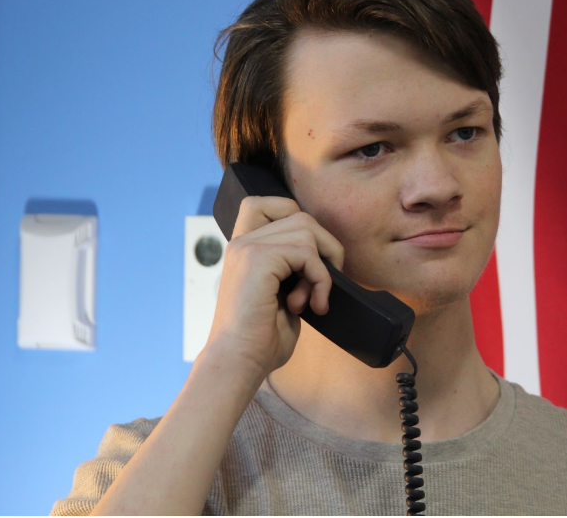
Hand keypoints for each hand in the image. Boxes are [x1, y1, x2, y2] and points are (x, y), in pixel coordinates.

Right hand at [205, 195, 344, 376]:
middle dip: (324, 247)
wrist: (239, 362)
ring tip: (310, 300)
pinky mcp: (258, 259)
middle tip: (321, 285)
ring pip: (307, 230)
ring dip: (322, 268)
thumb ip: (294, 267)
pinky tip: (311, 306)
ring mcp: (248, 248)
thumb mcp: (281, 294)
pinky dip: (320, 279)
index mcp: (243, 248)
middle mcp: (242, 242)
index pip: (264, 203)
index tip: (308, 258)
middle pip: (299, 215)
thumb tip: (327, 255)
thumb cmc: (261, 338)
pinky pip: (307, 253)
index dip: (294, 216)